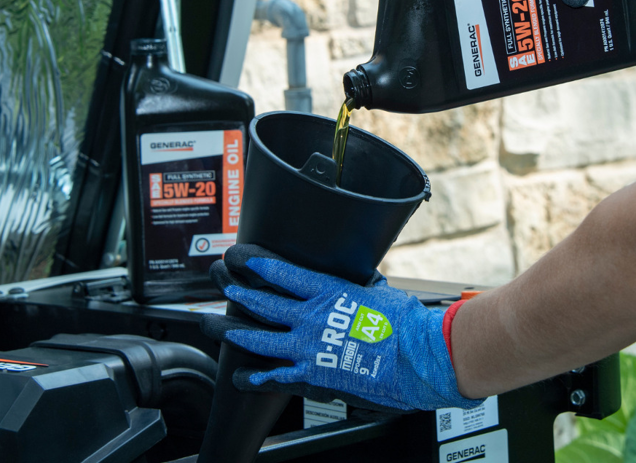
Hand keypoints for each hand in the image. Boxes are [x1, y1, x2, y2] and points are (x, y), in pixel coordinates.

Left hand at [200, 244, 481, 412]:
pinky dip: (255, 377)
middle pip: (264, 304)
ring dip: (235, 332)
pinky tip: (240, 375)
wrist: (420, 358)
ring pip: (260, 339)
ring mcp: (309, 349)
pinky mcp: (313, 378)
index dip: (258, 263)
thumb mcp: (381, 293)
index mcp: (329, 292)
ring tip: (216, 326)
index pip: (284, 272)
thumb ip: (363, 287)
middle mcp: (312, 318)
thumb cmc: (407, 324)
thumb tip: (366, 282)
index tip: (241, 257)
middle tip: (222, 287)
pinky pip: (275, 377)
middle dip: (239, 294)